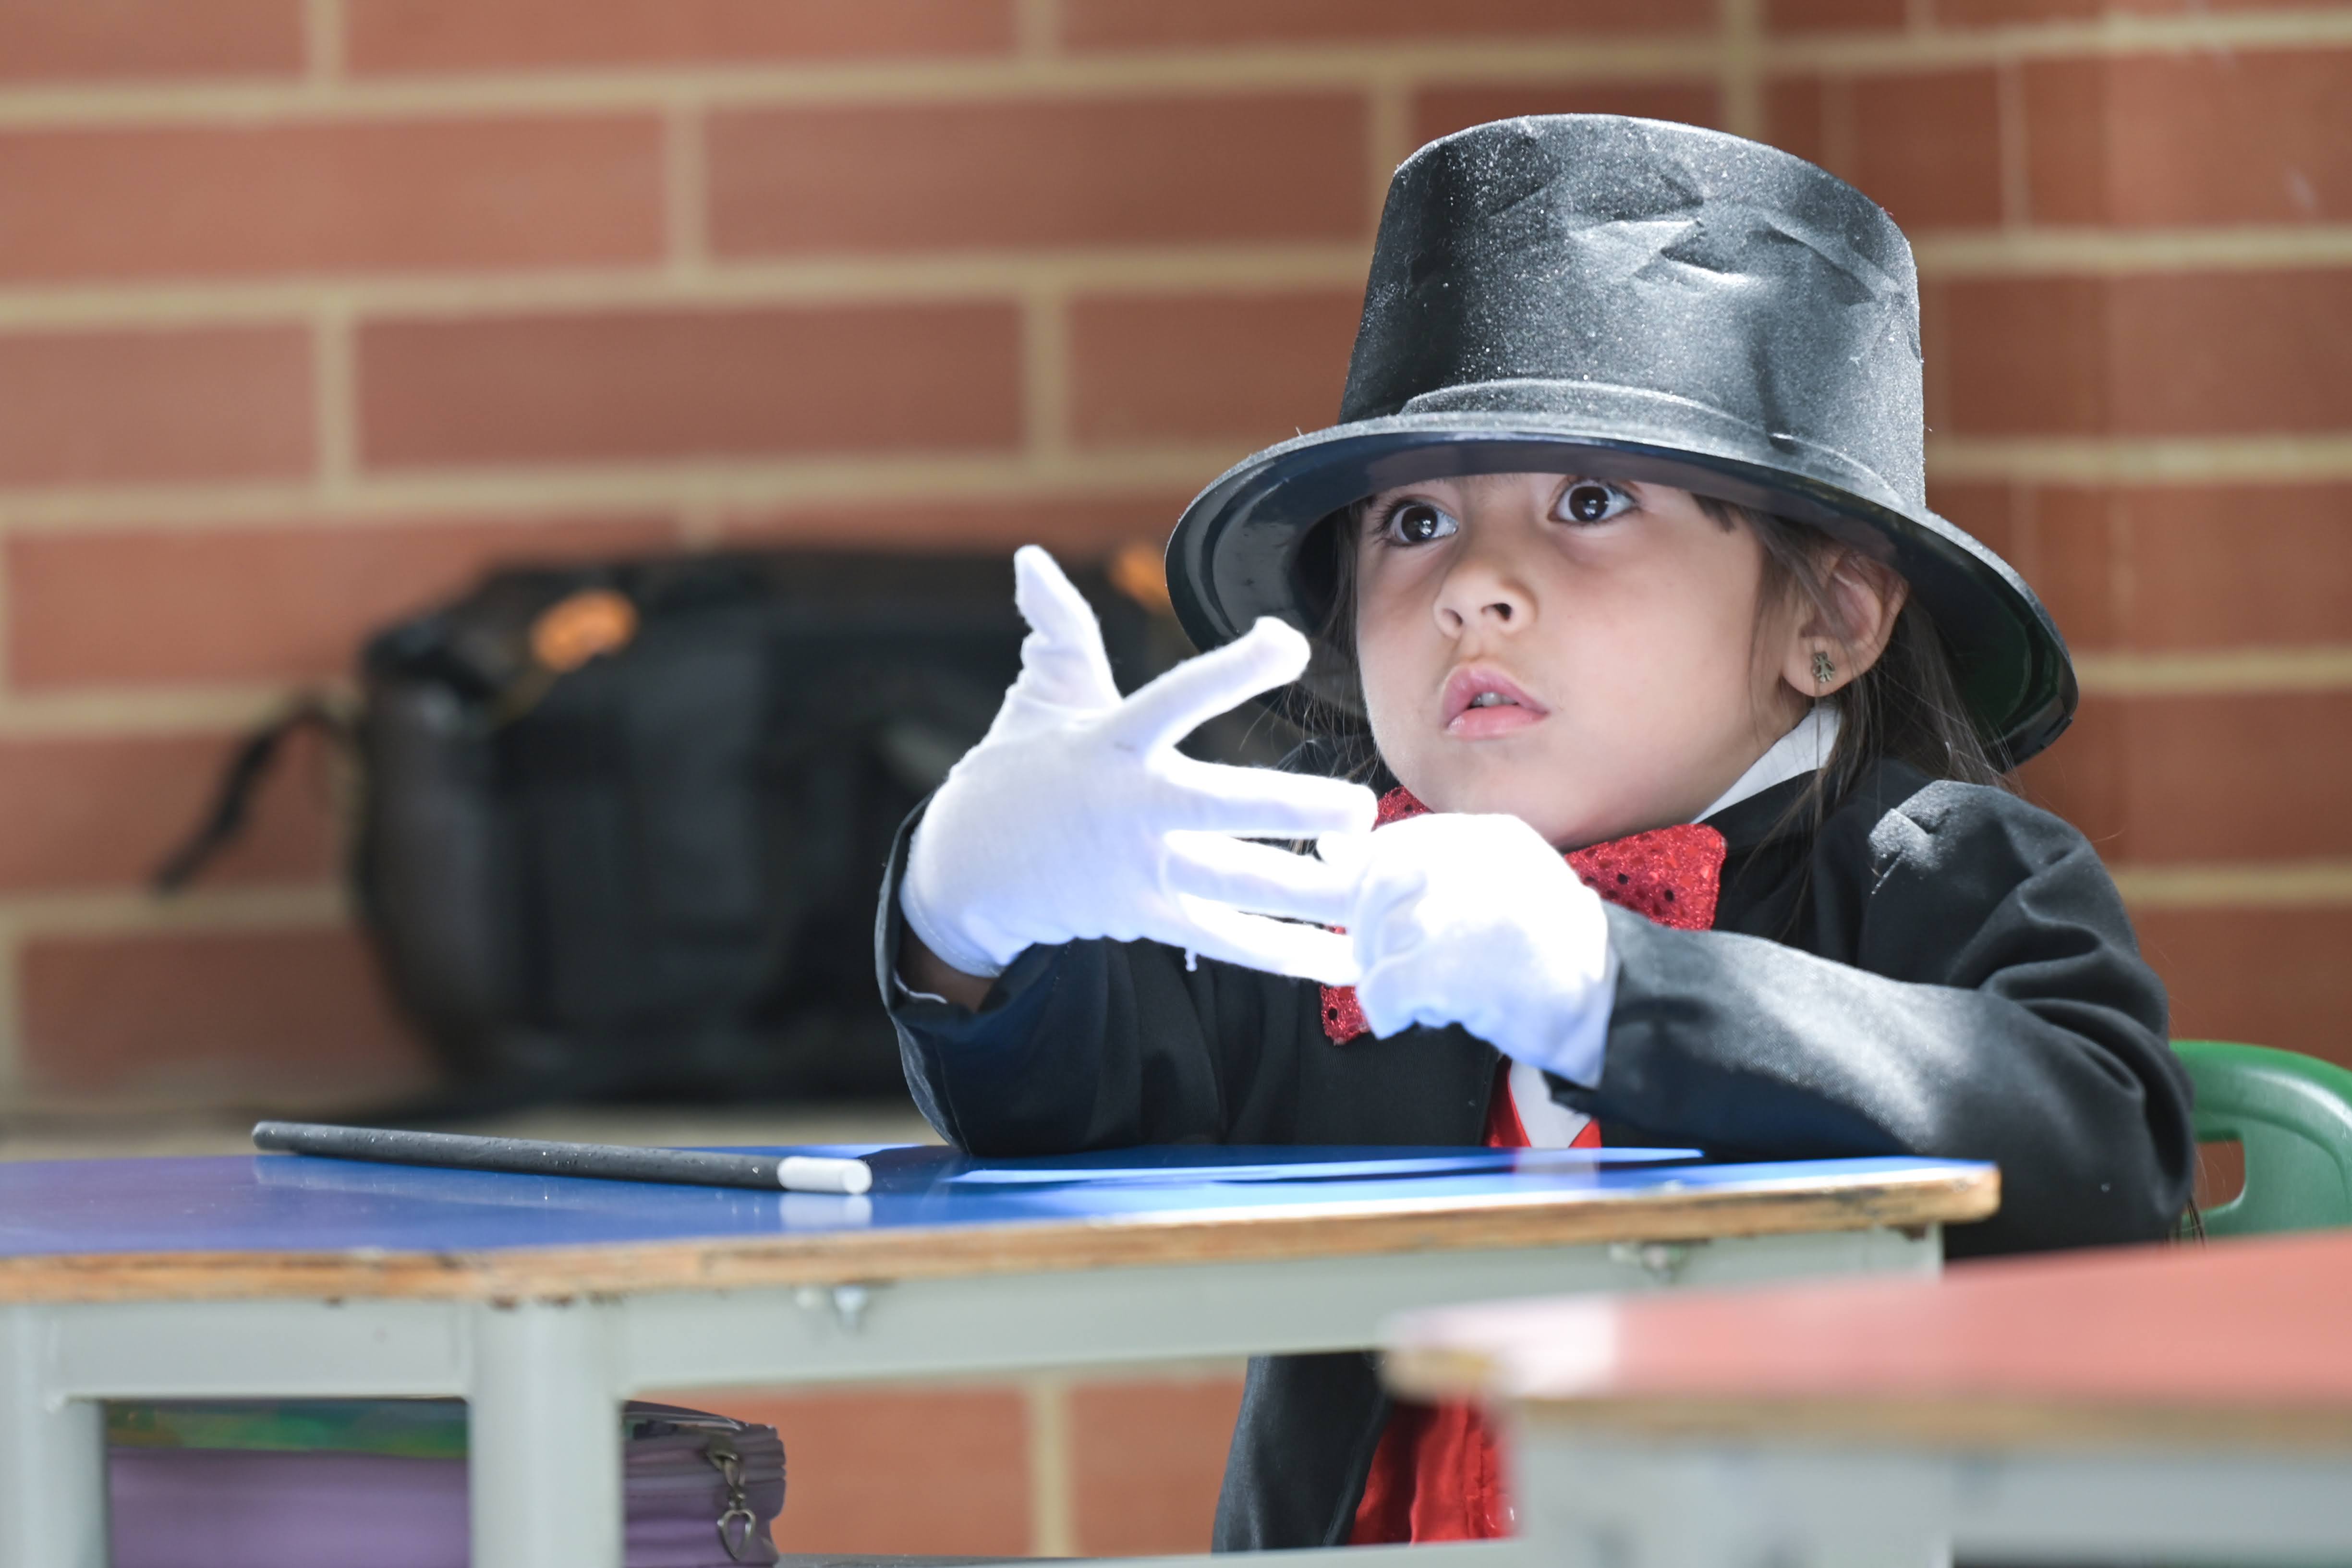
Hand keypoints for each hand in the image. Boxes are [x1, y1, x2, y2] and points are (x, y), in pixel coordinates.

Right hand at [900, 547, 1372, 984]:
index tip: (1286, 641)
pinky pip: (1225, 938)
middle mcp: (1132, 806)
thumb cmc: (1015, 770)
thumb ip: (1055, 626)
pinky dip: (1284, 952)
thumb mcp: (1038, 692)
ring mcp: (1141, 867)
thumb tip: (1029, 558)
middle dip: (1292, 810)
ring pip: (1237, 883)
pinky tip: (1343, 960)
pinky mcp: (1147, 915)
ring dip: (1311, 891)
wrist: (964, 870)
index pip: (1176, 698)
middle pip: (1222, 808)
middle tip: (1360, 808)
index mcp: (1112, 741)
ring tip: (1378, 895)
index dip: (1230, 671)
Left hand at [1320, 813, 1615, 1082]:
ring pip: (1376, 941)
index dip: (1377, 887)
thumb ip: (1414, 864)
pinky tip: (1420, 1017)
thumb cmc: (1550, 952)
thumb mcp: (1492, 887)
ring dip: (1392, 976)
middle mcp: (1471, 861)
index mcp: (1486, 837)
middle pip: (1375, 890)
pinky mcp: (1448, 967)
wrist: (1611, 1005)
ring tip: (1435, 992)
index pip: (1394, 843)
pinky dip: (1390, 1012)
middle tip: (1406, 965)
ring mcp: (1459, 911)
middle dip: (1375, 935)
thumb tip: (1328, 848)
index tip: (1389, 916)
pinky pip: (1382, 989)